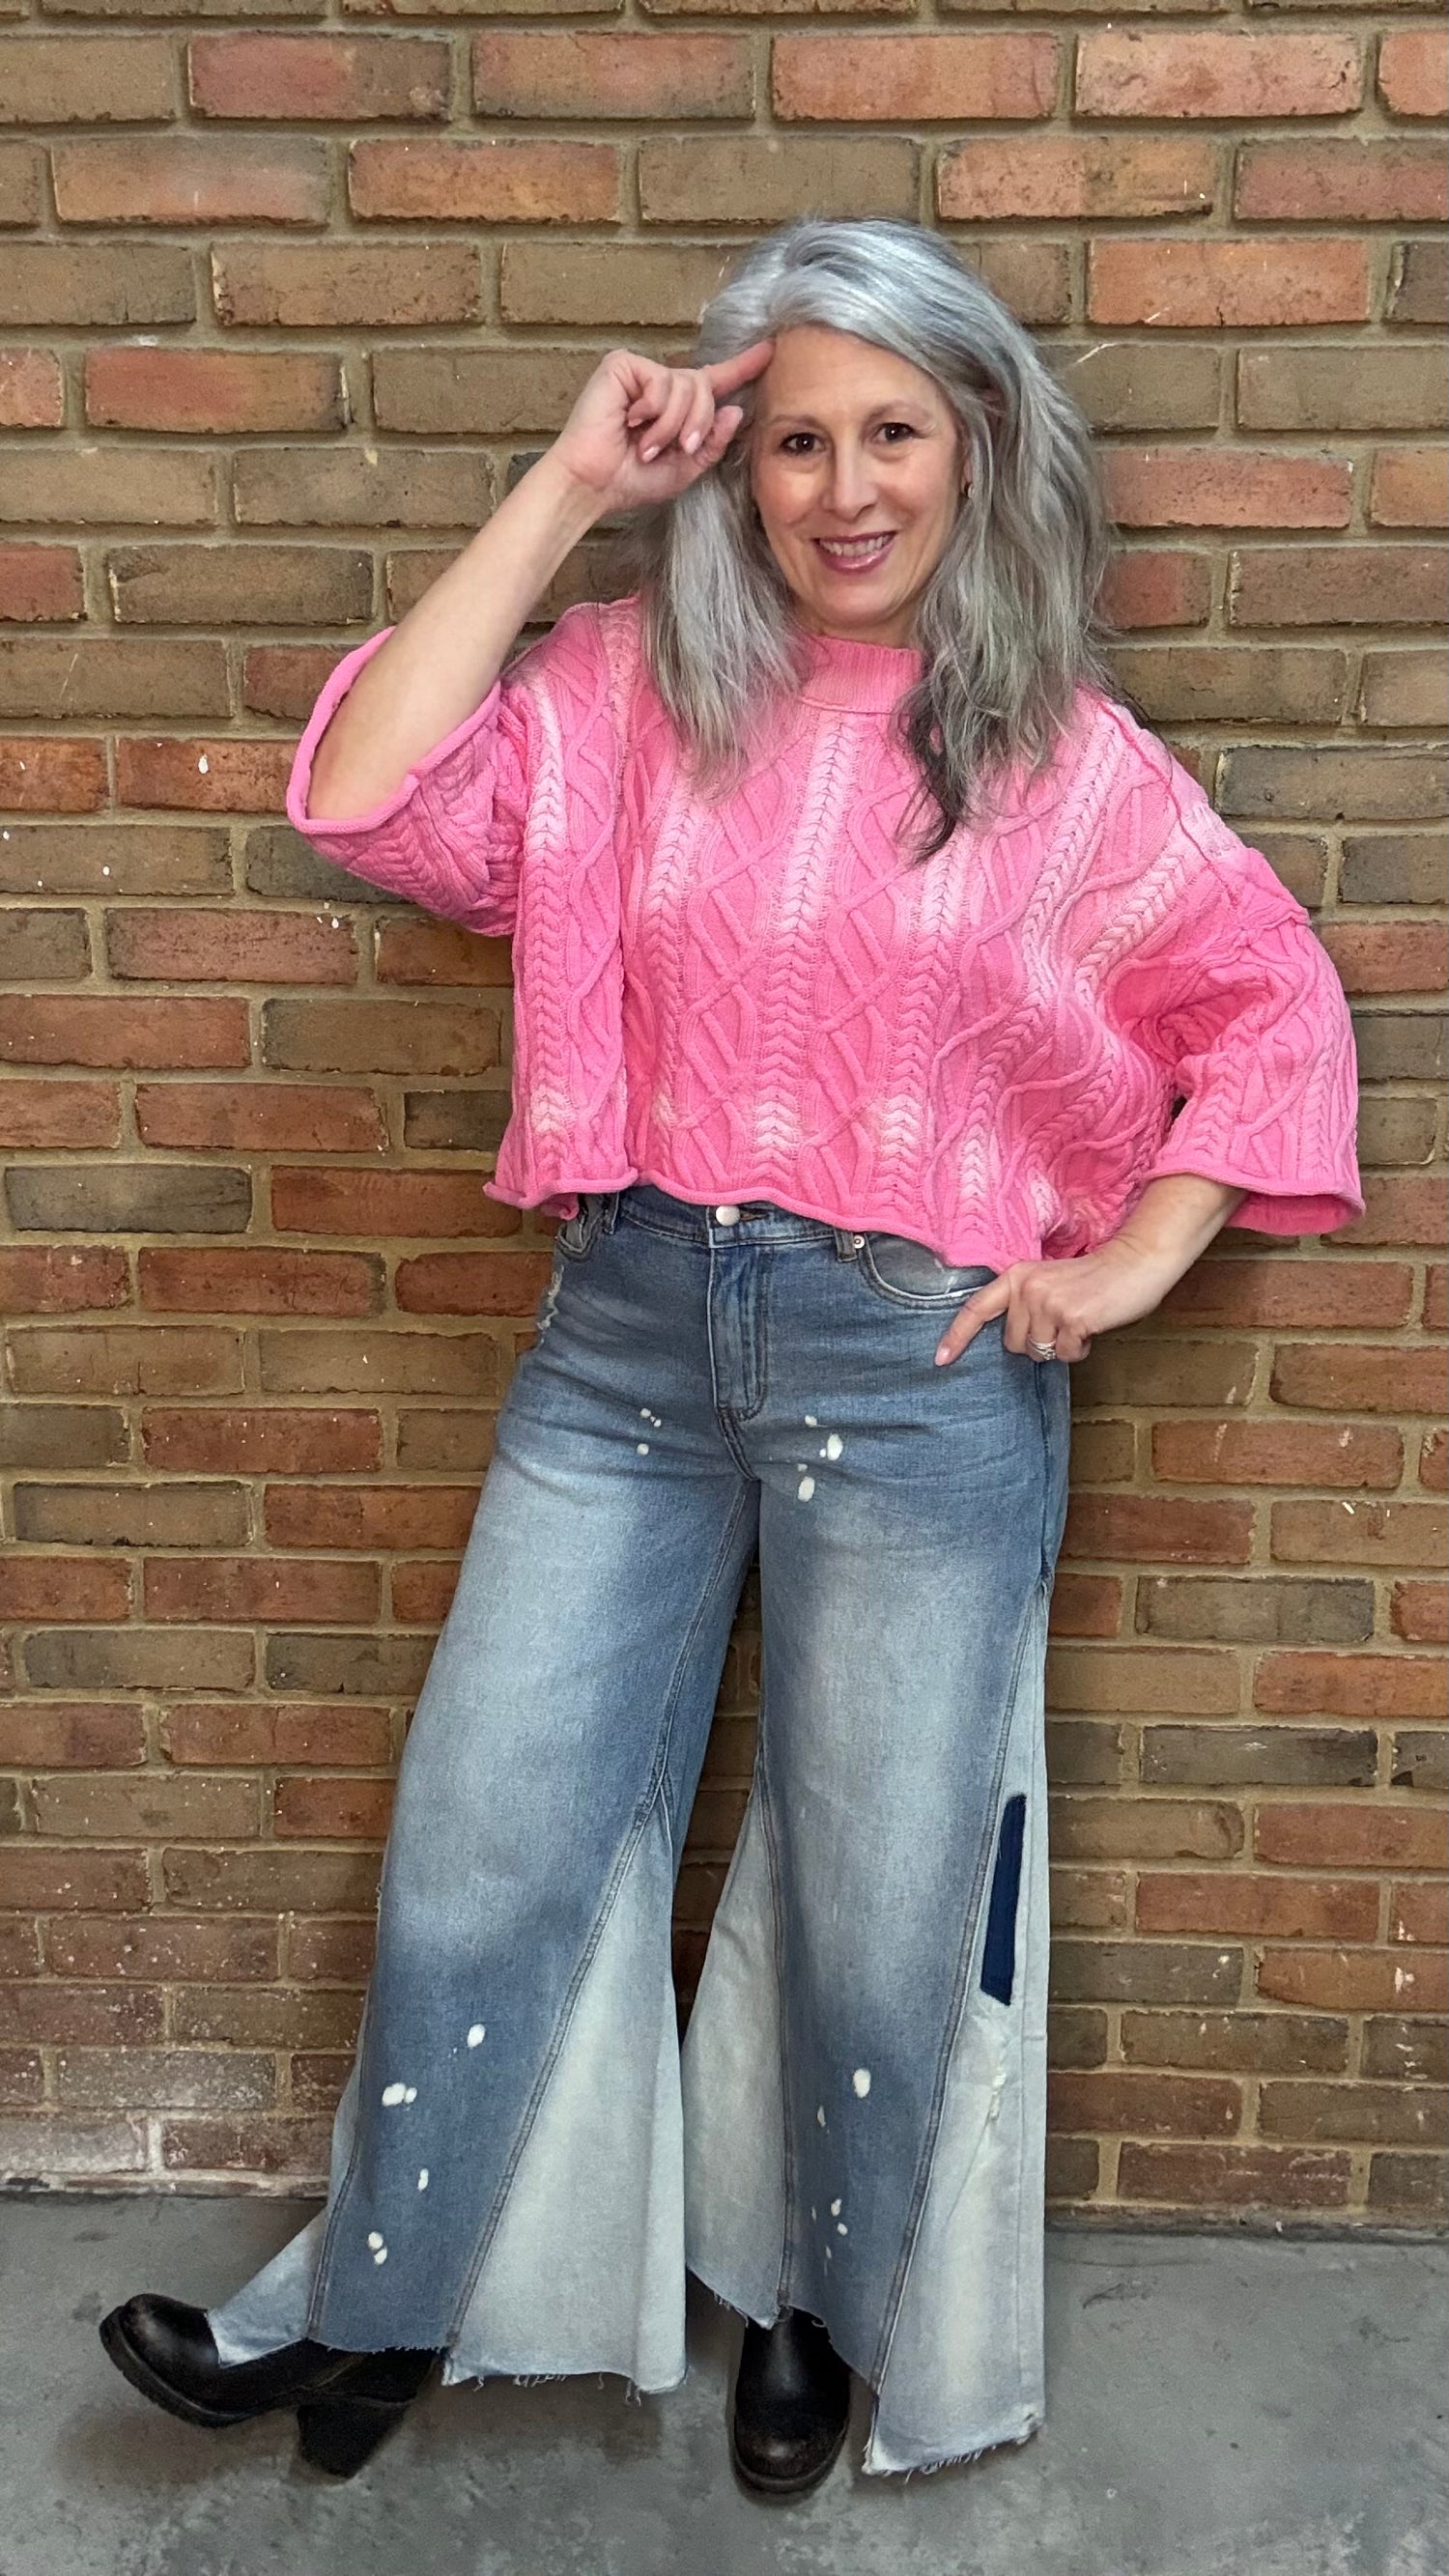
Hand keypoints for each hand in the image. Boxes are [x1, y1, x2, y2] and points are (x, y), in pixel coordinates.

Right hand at [550, 338, 775, 518]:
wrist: (593, 484)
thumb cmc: (630, 480)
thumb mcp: (685, 469)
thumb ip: (712, 442)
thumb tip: (734, 410)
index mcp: (677, 408)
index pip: (715, 382)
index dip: (743, 366)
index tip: (770, 349)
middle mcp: (661, 385)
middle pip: (705, 386)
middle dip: (698, 422)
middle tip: (679, 448)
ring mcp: (641, 373)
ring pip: (686, 385)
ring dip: (672, 425)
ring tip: (647, 445)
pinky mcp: (622, 365)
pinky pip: (661, 382)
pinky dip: (652, 411)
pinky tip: (630, 423)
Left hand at [933, 1235, 1182, 1366]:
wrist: (1137, 1262)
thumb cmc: (1096, 1277)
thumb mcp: (1050, 1281)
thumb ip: (1026, 1302)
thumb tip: (1012, 1341)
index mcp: (1017, 1275)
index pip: (977, 1309)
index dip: (957, 1337)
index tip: (941, 1360)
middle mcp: (1027, 1288)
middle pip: (1013, 1343)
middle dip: (1037, 1342)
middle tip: (1064, 1320)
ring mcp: (1048, 1304)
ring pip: (1040, 1352)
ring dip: (1062, 1346)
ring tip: (1080, 1321)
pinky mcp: (1072, 1319)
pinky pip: (1066, 1355)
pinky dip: (1081, 1349)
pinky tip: (1092, 1326)